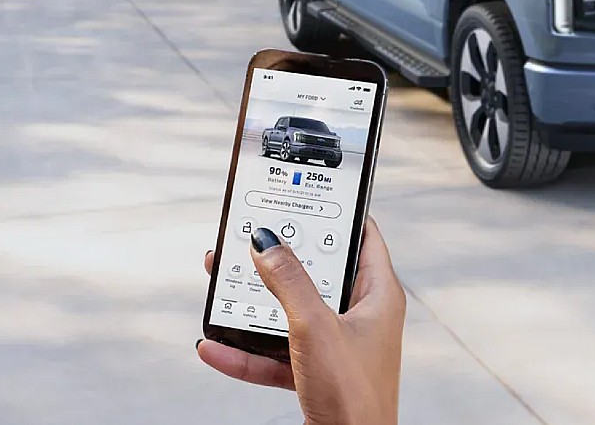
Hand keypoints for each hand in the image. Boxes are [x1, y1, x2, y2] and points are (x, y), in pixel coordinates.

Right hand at [199, 218, 405, 424]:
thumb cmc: (355, 398)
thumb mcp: (315, 328)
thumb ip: (289, 282)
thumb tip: (268, 243)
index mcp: (379, 296)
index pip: (362, 237)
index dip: (336, 214)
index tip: (305, 197)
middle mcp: (361, 317)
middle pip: (317, 275)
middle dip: (279, 261)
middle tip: (249, 241)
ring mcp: (338, 346)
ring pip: (291, 314)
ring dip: (254, 306)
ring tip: (221, 287)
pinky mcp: (317, 373)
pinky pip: (277, 354)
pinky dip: (246, 352)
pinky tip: (216, 347)